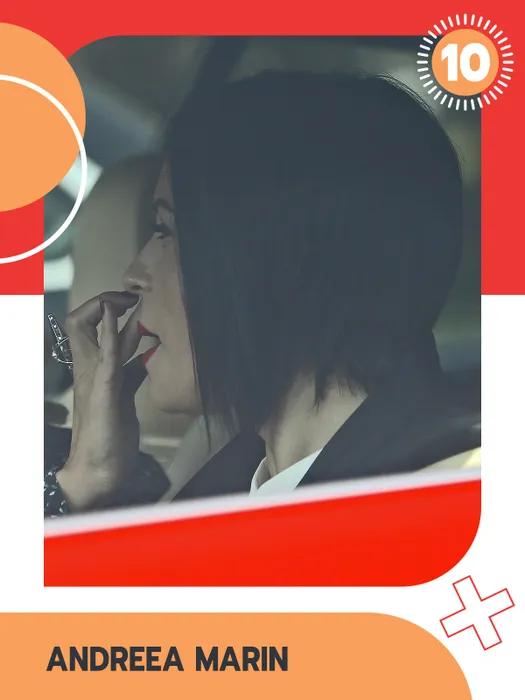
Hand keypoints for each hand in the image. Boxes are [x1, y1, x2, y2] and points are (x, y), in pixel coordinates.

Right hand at [57, 291, 146, 510]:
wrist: (102, 469)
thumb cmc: (111, 434)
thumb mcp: (124, 394)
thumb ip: (130, 373)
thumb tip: (144, 355)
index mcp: (93, 369)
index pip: (88, 327)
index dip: (106, 308)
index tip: (132, 302)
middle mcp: (87, 370)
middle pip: (79, 322)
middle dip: (103, 301)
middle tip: (129, 296)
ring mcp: (93, 379)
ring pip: (85, 333)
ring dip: (107, 311)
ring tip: (126, 298)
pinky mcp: (104, 393)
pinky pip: (104, 356)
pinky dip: (109, 333)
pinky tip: (116, 318)